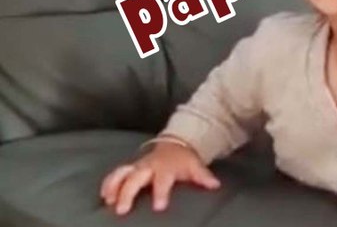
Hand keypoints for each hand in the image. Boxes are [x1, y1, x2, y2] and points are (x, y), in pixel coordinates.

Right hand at [99, 139, 220, 214]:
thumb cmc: (183, 161)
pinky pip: (116, 174)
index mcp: (165, 167)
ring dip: (114, 186)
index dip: (161, 193)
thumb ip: (203, 177)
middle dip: (128, 193)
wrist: (174, 145)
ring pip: (122, 173)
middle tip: (122, 209)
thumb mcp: (195, 166)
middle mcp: (148, 166)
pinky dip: (108, 183)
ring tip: (108, 201)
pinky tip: (103, 196)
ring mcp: (137, 166)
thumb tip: (215, 185)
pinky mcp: (130, 168)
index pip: (163, 181)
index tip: (158, 207)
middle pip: (136, 178)